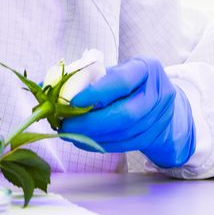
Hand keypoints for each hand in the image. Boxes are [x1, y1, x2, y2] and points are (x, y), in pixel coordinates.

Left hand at [59, 57, 194, 167]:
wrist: (165, 106)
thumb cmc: (132, 84)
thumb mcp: (116, 72)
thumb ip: (88, 77)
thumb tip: (48, 86)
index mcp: (146, 69)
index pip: (121, 82)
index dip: (95, 93)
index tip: (71, 101)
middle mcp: (157, 94)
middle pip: (124, 114)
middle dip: (90, 122)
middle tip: (65, 123)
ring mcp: (158, 119)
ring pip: (122, 134)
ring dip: (91, 136)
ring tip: (69, 131)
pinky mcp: (152, 138)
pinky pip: (122, 145)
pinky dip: (99, 144)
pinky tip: (82, 140)